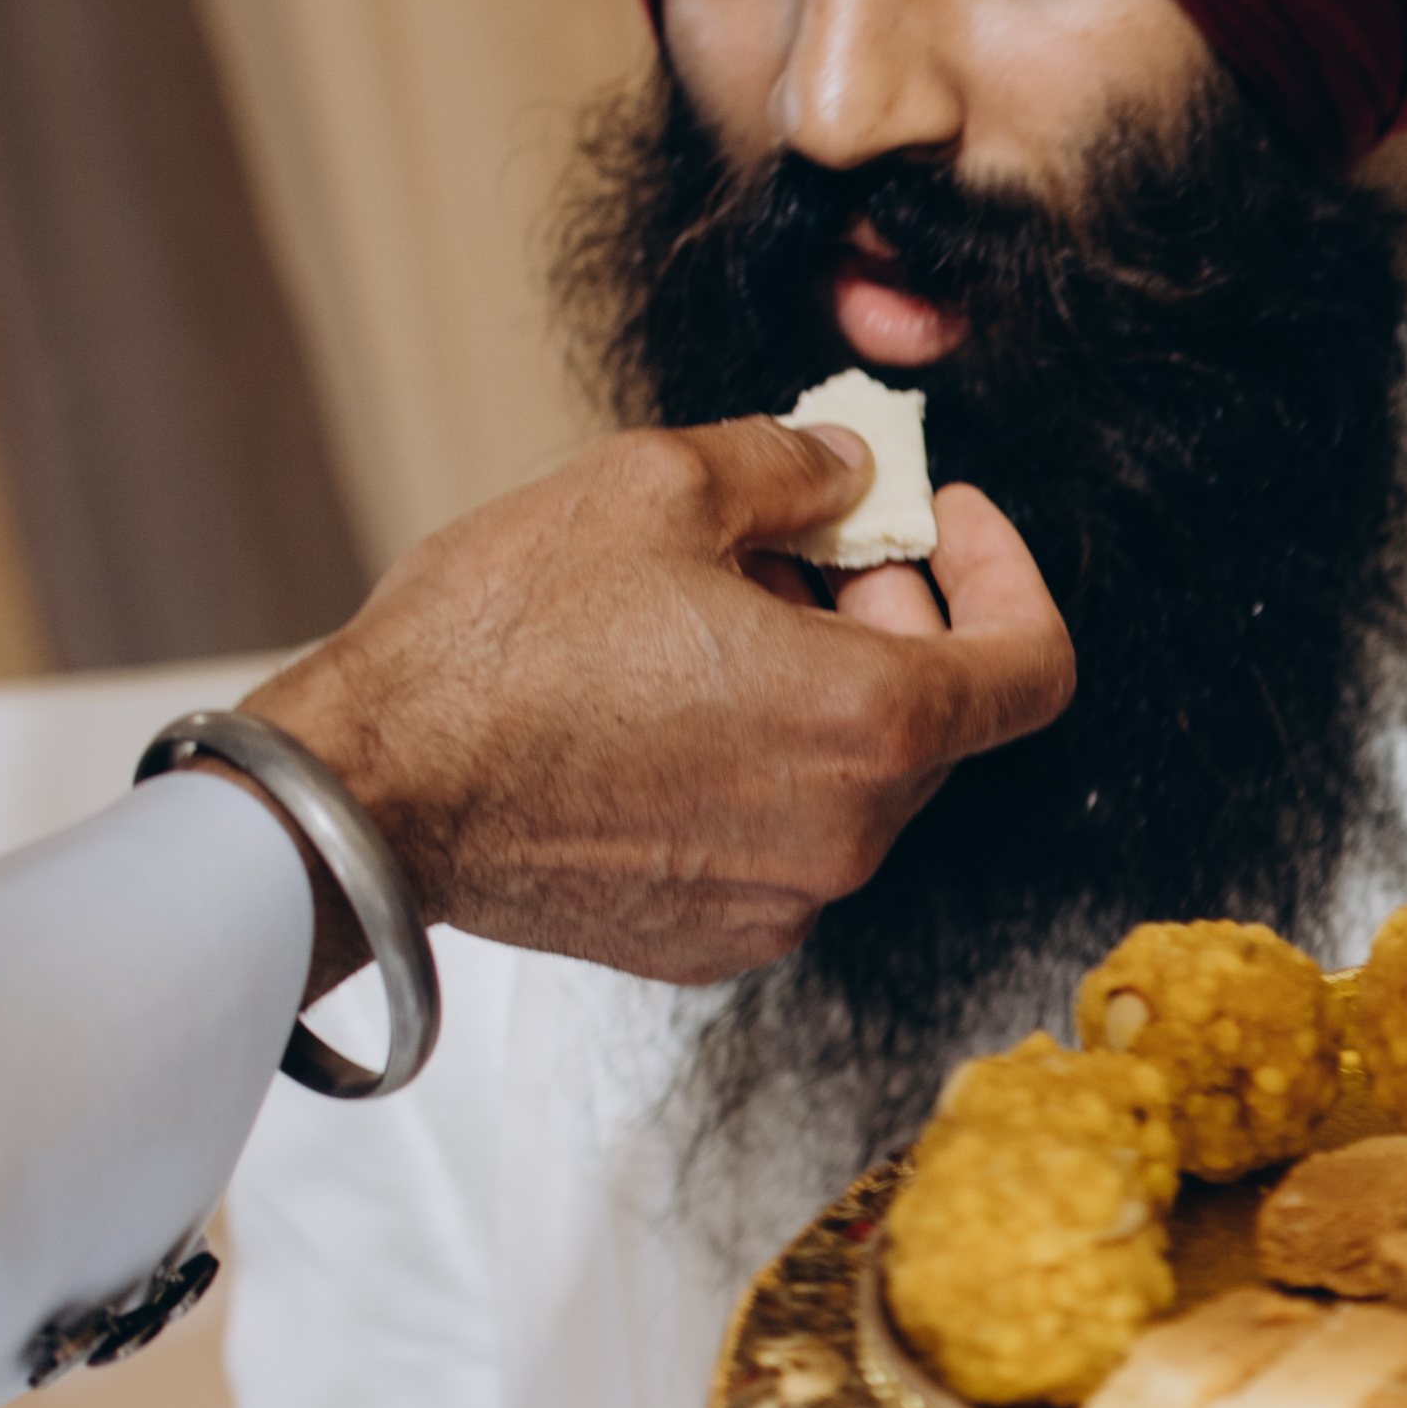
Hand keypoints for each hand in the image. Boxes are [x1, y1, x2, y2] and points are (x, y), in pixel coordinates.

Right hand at [237, 423, 1075, 988]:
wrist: (372, 791)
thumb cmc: (501, 641)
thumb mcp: (653, 486)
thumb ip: (791, 468)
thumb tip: (851, 470)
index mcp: (867, 724)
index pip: (1034, 666)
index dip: (1008, 576)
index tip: (944, 521)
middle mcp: (849, 835)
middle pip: (939, 718)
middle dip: (893, 615)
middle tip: (802, 547)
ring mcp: (786, 903)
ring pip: (856, 780)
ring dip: (821, 690)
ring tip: (711, 618)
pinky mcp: (716, 939)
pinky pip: (783, 840)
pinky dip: (762, 766)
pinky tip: (669, 708)